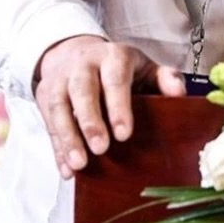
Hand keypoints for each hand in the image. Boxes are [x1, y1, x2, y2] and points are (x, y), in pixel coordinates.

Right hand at [33, 35, 184, 178]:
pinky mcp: (45, 95)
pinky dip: (56, 148)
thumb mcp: (143, 66)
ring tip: (79, 165)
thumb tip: (178, 93)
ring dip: (67, 137)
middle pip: (82, 90)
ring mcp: (60, 80)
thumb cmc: (117, 68)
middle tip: (101, 149)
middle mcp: (82, 65)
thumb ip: (164, 78)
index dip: (118, 105)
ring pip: (59, 107)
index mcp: (111, 57)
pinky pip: (48, 123)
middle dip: (89, 121)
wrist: (74, 52)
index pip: (114, 78)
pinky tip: (67, 170)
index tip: (124, 134)